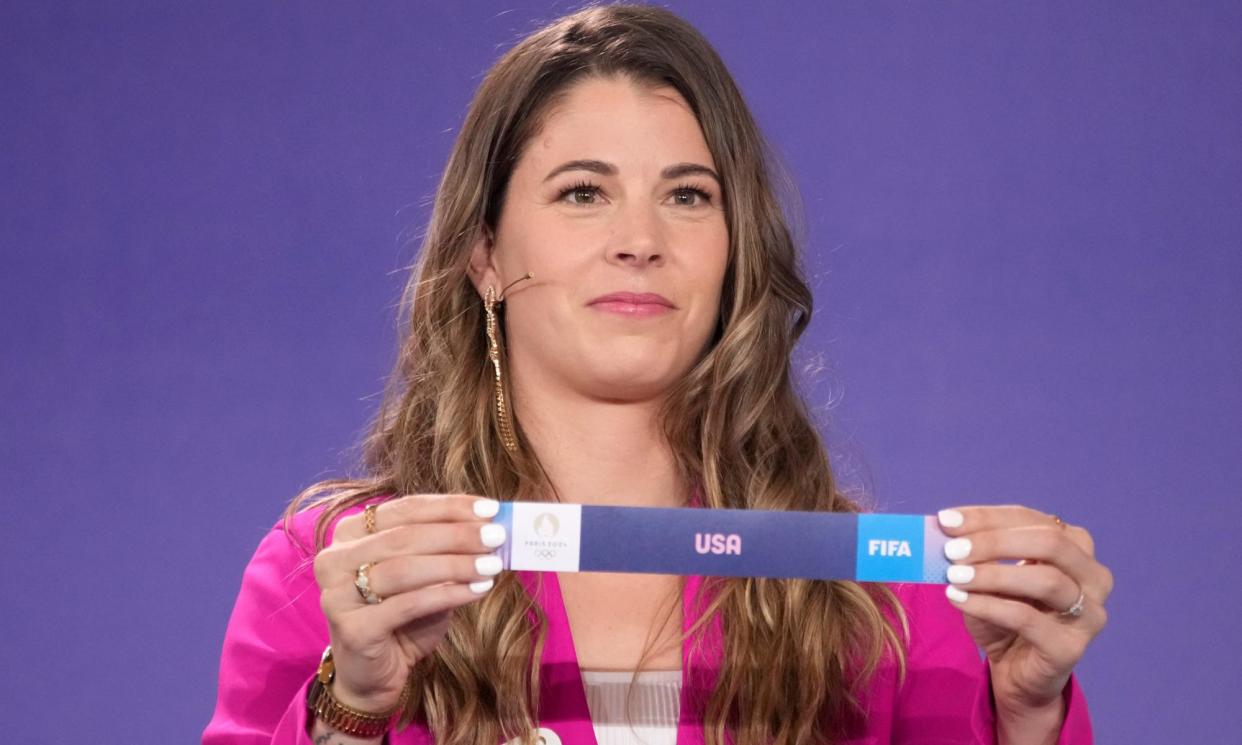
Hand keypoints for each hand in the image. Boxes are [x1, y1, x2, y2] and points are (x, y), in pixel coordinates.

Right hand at [312, 494, 507, 712]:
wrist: (373, 673)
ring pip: (404, 568)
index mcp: (351, 533)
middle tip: (497, 536)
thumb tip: (491, 527)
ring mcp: (337, 594)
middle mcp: (335, 558)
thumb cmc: (402, 617)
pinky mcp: (352, 628)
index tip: (491, 508)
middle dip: (457, 534)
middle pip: (405, 536)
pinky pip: (407, 604)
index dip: (450, 507)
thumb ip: (447, 549)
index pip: (406, 508)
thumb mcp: (427, 576)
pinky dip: (447, 594)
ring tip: (492, 564)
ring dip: (455, 564)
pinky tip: (478, 590)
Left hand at [936, 506, 1112, 722]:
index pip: (1030, 519)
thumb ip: (975, 551)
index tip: (947, 520)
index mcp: (1075, 546)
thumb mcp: (989, 575)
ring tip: (953, 575)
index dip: (987, 517)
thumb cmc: (1004, 615)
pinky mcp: (1072, 647)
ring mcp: (1090, 613)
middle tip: (952, 549)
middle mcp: (1094, 576)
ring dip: (992, 574)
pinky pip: (1027, 619)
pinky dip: (988, 606)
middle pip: (1049, 542)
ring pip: (1046, 580)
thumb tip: (943, 527)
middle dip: (995, 541)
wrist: (1017, 671)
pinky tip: (958, 599)